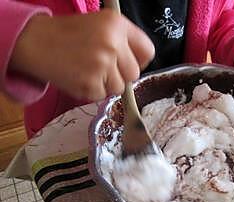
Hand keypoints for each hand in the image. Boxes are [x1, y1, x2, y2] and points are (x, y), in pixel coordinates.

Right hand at [9, 9, 154, 100]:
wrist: (36, 41)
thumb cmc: (69, 34)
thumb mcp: (101, 25)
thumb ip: (124, 40)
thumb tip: (140, 63)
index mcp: (117, 24)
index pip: (148, 51)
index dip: (139, 60)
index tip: (128, 61)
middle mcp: (112, 43)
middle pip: (134, 74)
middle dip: (120, 74)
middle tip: (102, 66)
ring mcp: (101, 64)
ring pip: (119, 87)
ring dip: (106, 84)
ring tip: (88, 70)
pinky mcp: (90, 82)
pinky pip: (102, 95)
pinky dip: (92, 91)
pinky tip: (80, 76)